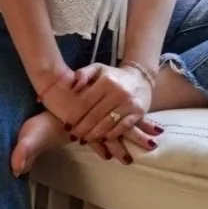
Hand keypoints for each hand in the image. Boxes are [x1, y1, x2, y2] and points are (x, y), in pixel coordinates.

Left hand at [39, 66, 159, 163]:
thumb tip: (73, 88)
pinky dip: (111, 135)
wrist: (141, 79)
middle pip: (95, 116)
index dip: (74, 115)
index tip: (67, 125)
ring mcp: (129, 104)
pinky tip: (102, 139)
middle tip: (73, 136)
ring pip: (107, 124)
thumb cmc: (113, 76)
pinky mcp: (138, 113)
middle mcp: (118, 92)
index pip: (85, 102)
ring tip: (84, 140)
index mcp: (106, 81)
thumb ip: (83, 74)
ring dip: (93, 135)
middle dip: (82, 128)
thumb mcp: (97, 68)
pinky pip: (122, 128)